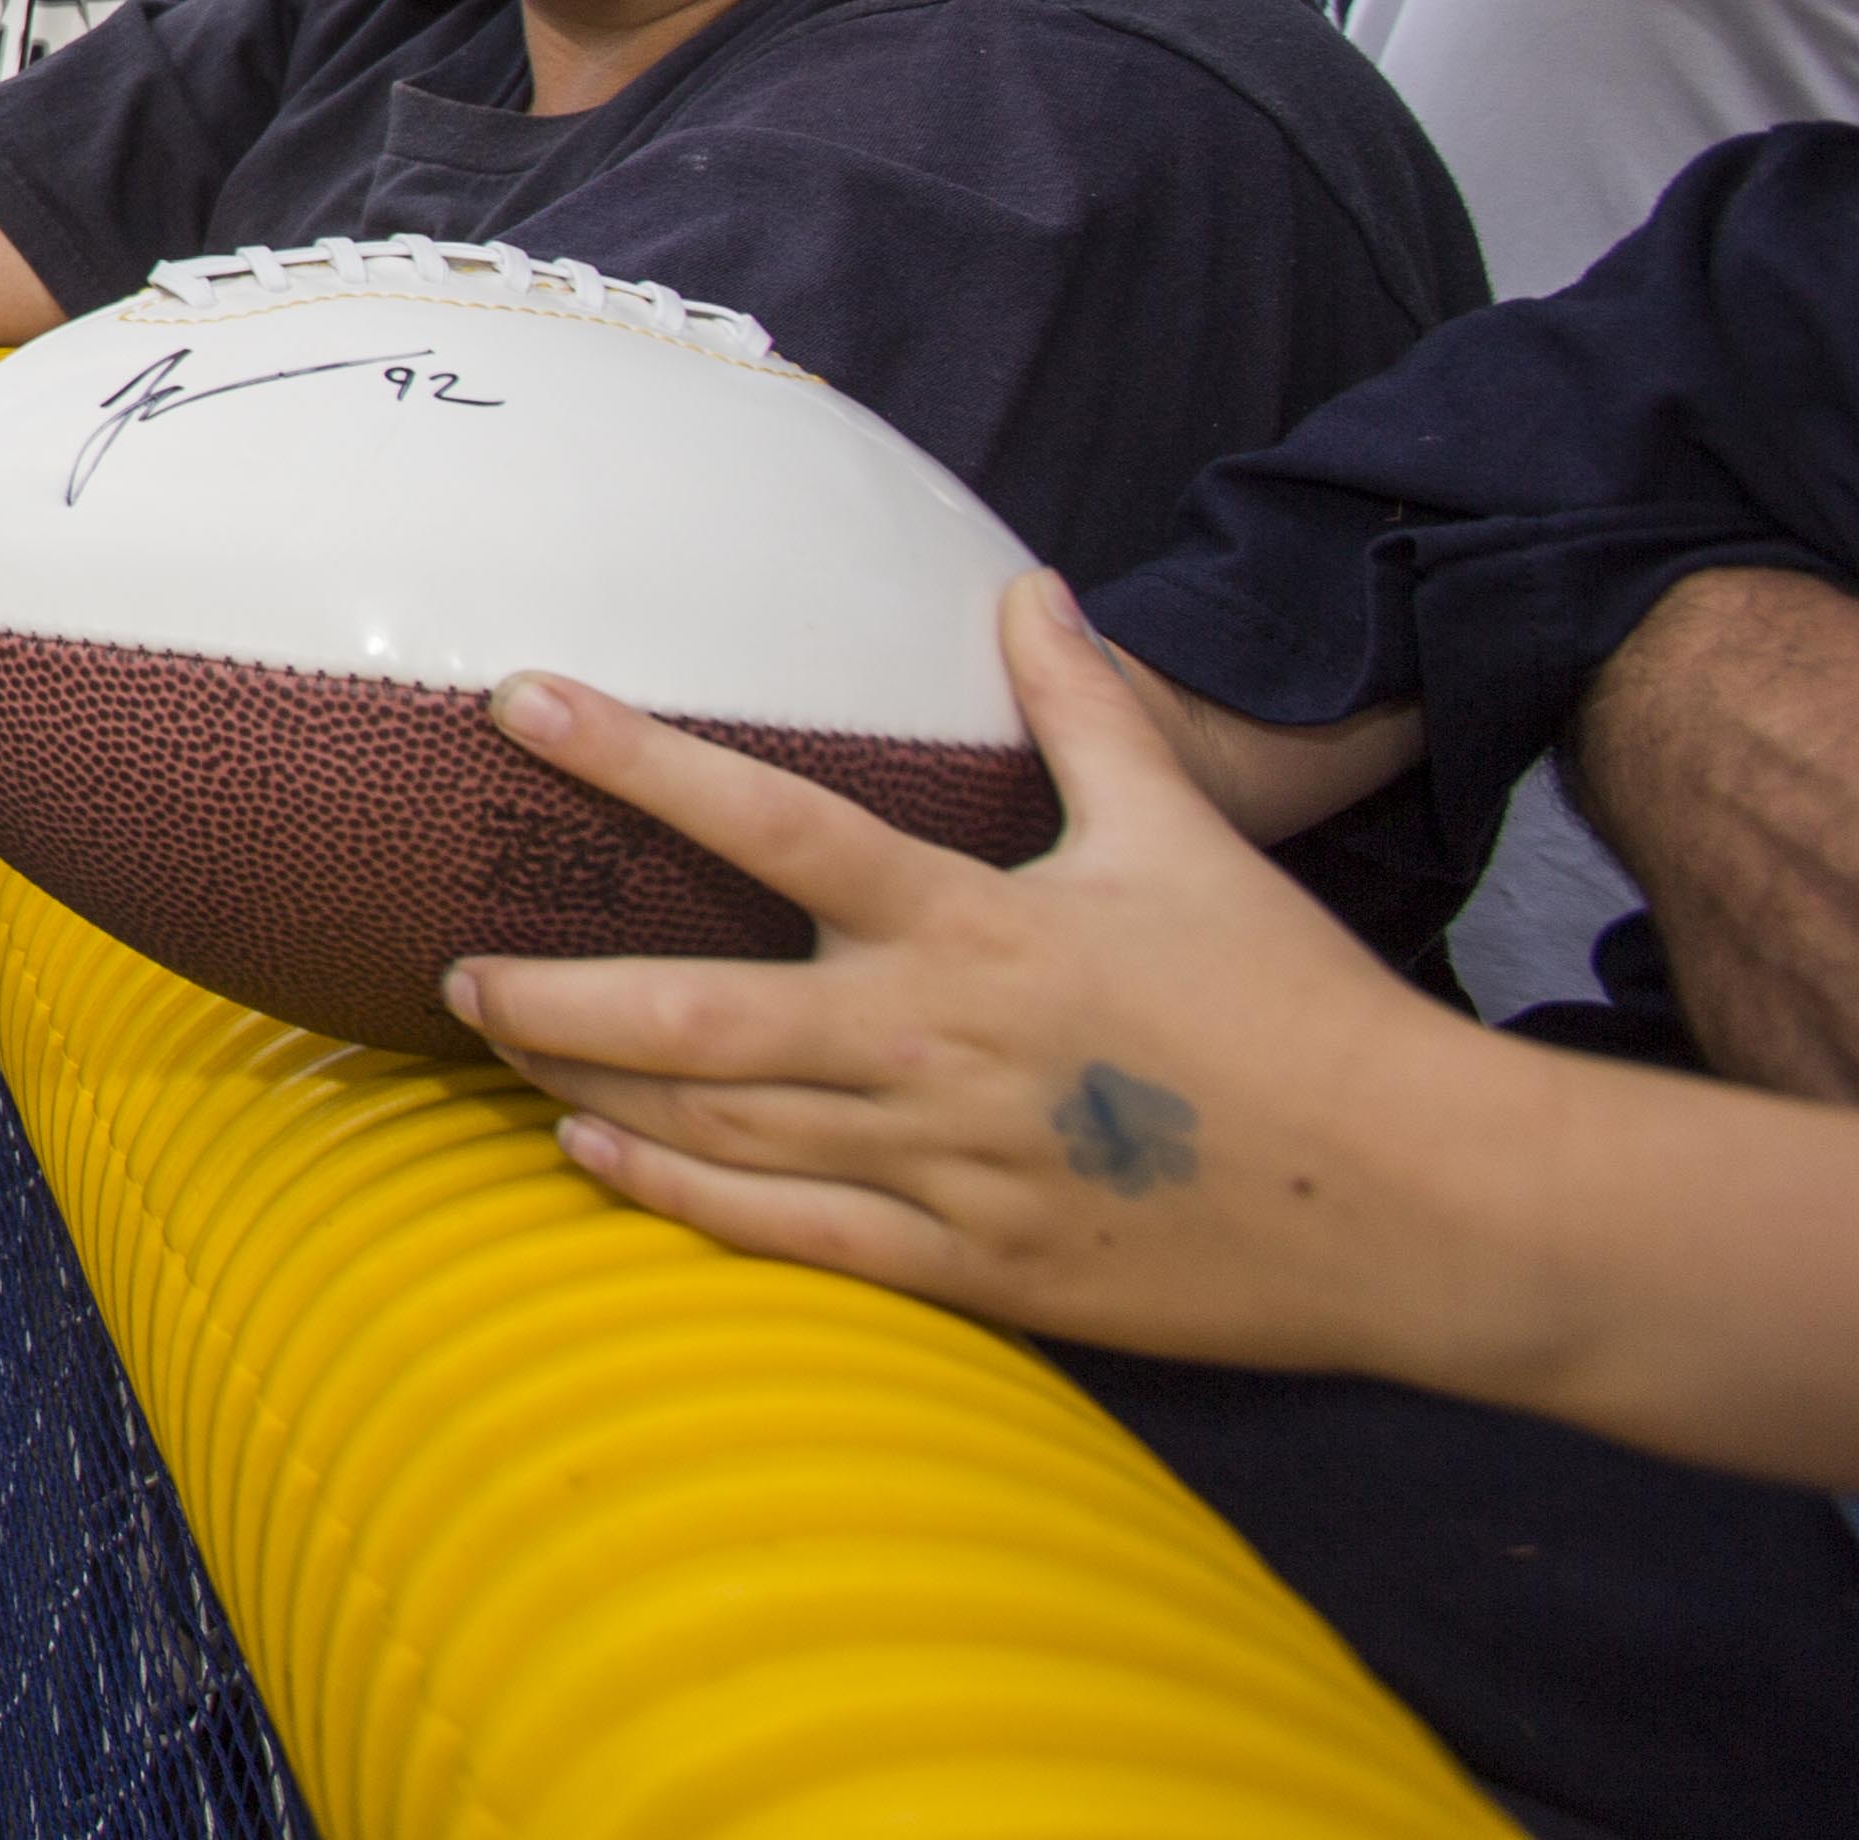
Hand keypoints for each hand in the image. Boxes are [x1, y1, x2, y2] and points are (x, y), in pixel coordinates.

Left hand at [447, 574, 1493, 1372]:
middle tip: (448, 966)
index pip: (768, 819)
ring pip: (720, 1125)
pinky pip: (788, 1232)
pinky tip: (594, 1155)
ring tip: (497, 1050)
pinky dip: (678, 1194)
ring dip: (596, 1084)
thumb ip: (1087, 713)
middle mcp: (931, 1043)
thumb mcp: (1183, 838)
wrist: (1410, 1197)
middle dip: (556, 989)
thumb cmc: (1292, 1005)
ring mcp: (943, 1165)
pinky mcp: (971, 1267)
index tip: (519, 702)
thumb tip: (1032, 590)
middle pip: (695, 1010)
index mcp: (973, 925)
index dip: (633, 755)